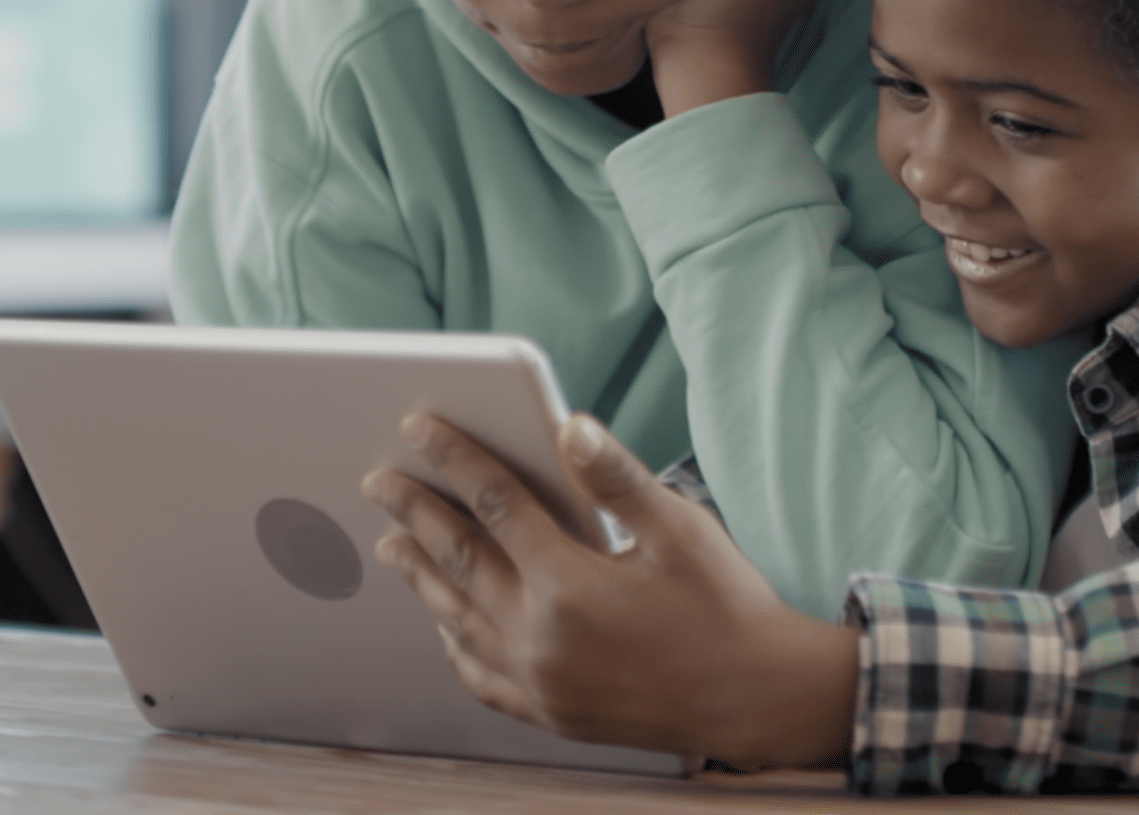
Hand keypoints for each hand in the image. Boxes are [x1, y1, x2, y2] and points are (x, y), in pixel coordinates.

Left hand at [360, 411, 858, 769]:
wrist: (759, 700)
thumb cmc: (728, 608)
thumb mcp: (681, 529)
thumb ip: (616, 478)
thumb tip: (569, 427)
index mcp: (571, 585)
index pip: (493, 504)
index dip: (453, 459)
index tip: (418, 427)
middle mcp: (542, 637)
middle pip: (458, 559)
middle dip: (413, 512)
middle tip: (379, 480)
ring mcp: (541, 681)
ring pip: (456, 619)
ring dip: (420, 575)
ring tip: (392, 543)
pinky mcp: (551, 711)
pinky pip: (479, 676)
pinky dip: (452, 642)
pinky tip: (444, 624)